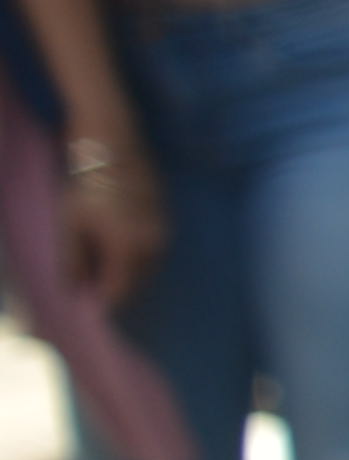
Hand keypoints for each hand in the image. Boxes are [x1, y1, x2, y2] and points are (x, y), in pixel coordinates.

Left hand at [56, 149, 157, 311]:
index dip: (105, 303)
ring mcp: (163, 233)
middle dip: (118, 289)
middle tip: (97, 289)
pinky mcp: (167, 221)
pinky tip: (122, 250)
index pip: (119, 291)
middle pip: (137, 282)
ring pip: (148, 267)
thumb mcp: (71, 227)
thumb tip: (74, 289)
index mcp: (127, 251)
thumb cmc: (87, 189)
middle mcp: (152, 247)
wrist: (113, 151)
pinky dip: (139, 257)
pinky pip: (154, 251)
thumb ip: (72, 263)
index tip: (92, 307)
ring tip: (108, 270)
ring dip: (130, 273)